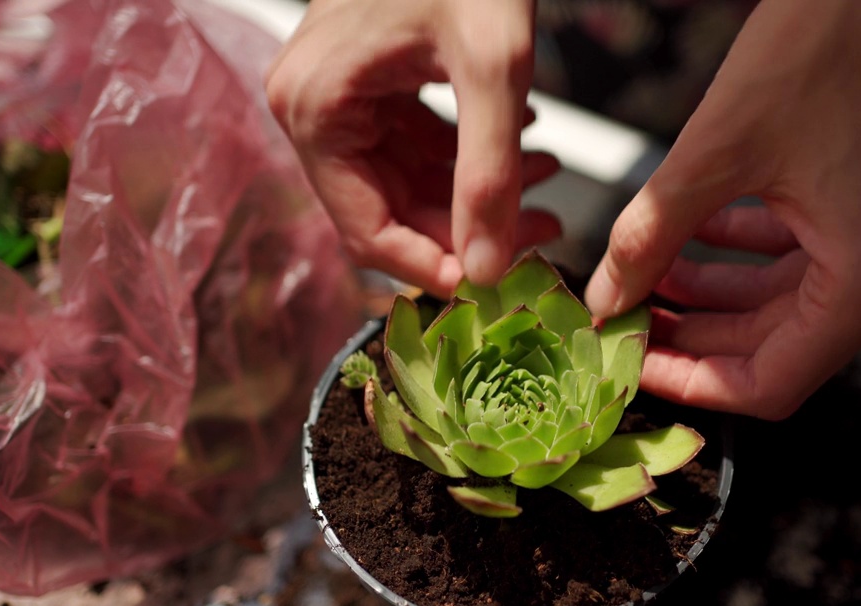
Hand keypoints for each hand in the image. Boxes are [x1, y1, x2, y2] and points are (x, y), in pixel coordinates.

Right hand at [265, 0, 561, 297]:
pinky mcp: (368, 81)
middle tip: (542, 230)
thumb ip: (489, 174)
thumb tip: (486, 270)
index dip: (433, 266)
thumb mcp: (493, 68)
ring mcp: (336, 94)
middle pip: (387, 211)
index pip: (366, 231)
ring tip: (550, 184)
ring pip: (406, 183)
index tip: (497, 282)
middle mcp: (310, 108)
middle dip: (467, 229)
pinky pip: (412, 145)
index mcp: (316, 110)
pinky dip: (468, 155)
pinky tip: (528, 145)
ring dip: (478, 194)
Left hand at [584, 0, 860, 419]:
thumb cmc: (831, 41)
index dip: (690, 383)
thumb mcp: (718, 151)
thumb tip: (603, 297)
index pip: (770, 382)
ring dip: (713, 292)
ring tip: (641, 277)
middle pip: (777, 344)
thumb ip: (653, 234)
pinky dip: (744, 251)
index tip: (628, 366)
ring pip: (786, 300)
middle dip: (693, 335)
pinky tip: (688, 234)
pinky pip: (805, 254)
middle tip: (622, 319)